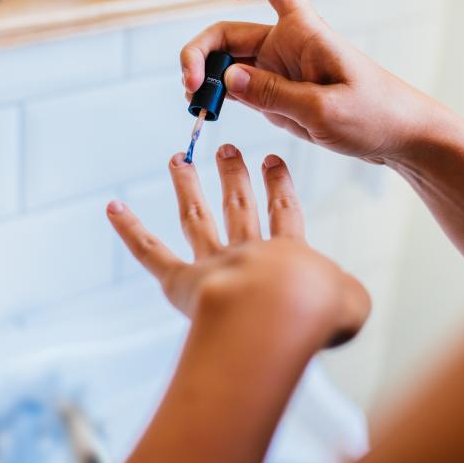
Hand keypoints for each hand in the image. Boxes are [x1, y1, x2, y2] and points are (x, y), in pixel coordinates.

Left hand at [107, 145, 369, 349]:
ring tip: (178, 159)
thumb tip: (342, 298)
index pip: (285, 214)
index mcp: (289, 255)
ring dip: (188, 186)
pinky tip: (112, 208)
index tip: (273, 161)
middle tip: (227, 150)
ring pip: (196, 218)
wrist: (280, 312)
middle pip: (239, 207)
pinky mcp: (182, 283)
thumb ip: (347, 296)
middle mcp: (249, 253)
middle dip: (234, 176)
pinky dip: (130, 230)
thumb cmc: (317, 311)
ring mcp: (213, 264)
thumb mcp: (350, 303)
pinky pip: (151, 252)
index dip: (279, 188)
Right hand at [180, 0, 439, 163]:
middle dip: (201, 52)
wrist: (399, 138)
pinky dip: (215, 98)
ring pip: (225, 63)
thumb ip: (274, 94)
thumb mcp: (325, 109)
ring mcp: (276, 71)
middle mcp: (285, 45)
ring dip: (203, 78)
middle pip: (228, 32)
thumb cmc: (375, 115)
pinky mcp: (274, 96)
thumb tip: (226, 79)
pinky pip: (235, 89)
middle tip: (190, 86)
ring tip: (194, 104)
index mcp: (304, 31)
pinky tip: (205, 112)